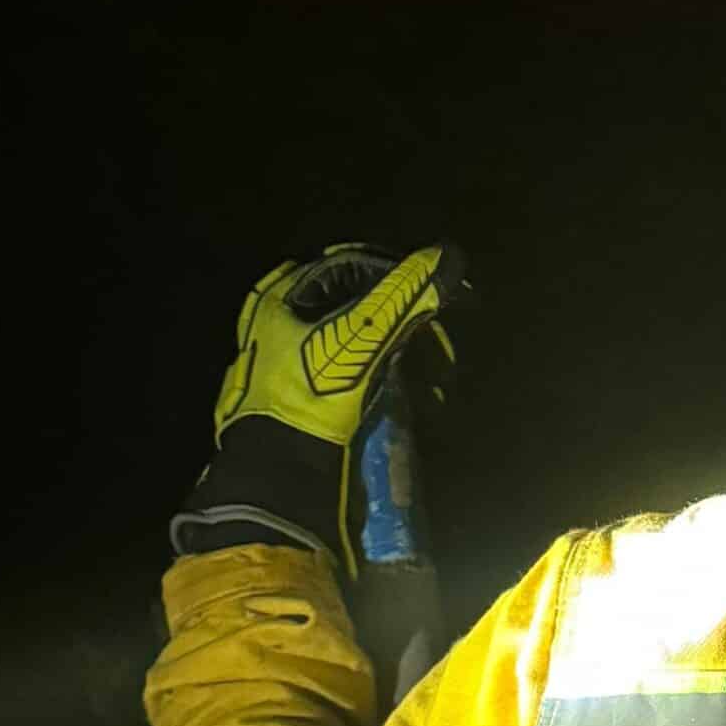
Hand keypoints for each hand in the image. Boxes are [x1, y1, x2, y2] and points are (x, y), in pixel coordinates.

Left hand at [174, 242, 467, 569]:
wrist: (278, 472)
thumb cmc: (314, 394)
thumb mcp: (363, 336)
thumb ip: (406, 292)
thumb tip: (448, 254)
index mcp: (281, 296)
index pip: (354, 263)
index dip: (403, 274)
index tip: (442, 293)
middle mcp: (278, 321)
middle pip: (359, 304)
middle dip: (409, 324)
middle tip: (442, 350)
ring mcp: (286, 360)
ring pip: (359, 341)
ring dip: (405, 357)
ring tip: (434, 386)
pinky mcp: (299, 395)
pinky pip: (351, 373)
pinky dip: (385, 379)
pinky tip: (412, 402)